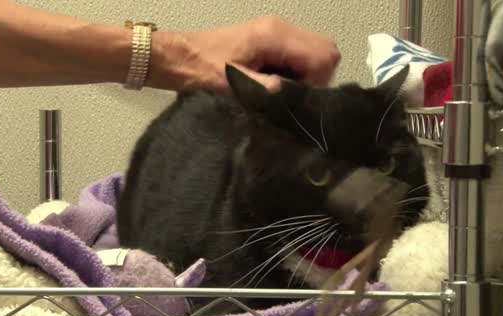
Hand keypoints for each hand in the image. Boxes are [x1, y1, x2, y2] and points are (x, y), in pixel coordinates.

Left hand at [149, 16, 340, 92]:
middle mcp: (281, 28)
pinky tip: (272, 85)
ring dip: (304, 77)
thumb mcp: (236, 85)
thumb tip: (297, 98)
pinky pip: (298, 55)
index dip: (317, 82)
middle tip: (290, 98)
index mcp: (275, 35)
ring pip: (314, 54)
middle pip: (325, 51)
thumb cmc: (200, 69)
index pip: (324, 56)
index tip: (295, 100)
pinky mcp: (270, 41)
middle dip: (315, 79)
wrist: (177, 58)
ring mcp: (276, 32)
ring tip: (278, 92)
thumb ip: (270, 90)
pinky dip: (294, 72)